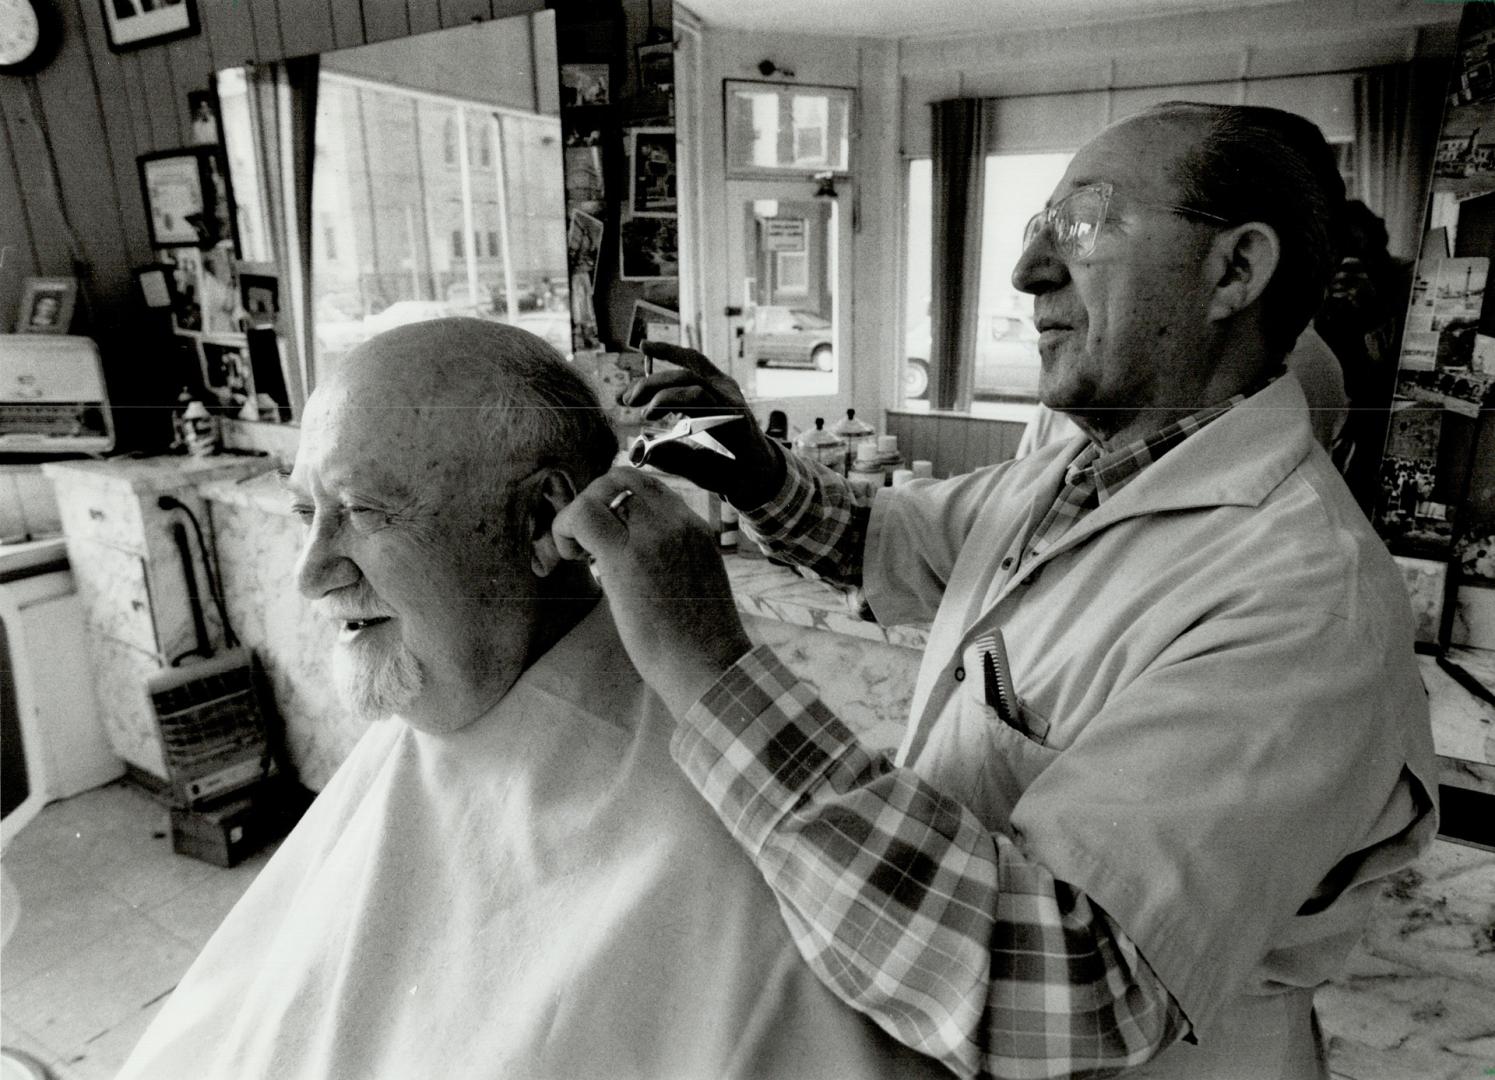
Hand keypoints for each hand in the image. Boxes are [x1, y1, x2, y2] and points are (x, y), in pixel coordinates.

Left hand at [552, 466, 754, 717]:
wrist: (710, 667)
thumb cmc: (701, 640)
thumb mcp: (696, 580)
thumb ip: (672, 556)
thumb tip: (634, 552)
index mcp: (696, 528)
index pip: (649, 486)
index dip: (616, 501)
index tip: (607, 533)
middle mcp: (678, 522)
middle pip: (622, 477)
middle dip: (594, 499)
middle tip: (586, 539)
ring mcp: (654, 535)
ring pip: (601, 490)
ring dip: (578, 515)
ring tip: (578, 552)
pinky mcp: (626, 558)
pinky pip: (583, 517)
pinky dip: (565, 528)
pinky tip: (571, 557)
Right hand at [625, 342, 784, 508]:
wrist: (759, 464)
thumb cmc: (734, 472)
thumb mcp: (707, 475)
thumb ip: (676, 461)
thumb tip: (641, 450)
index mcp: (730, 418)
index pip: (696, 395)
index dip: (666, 400)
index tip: (644, 416)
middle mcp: (730, 395)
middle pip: (688, 377)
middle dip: (653, 385)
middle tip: (626, 401)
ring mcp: (725, 385)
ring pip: (690, 363)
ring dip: (656, 372)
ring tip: (627, 390)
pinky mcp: (718, 381)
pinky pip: (693, 361)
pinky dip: (670, 354)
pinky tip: (647, 349)